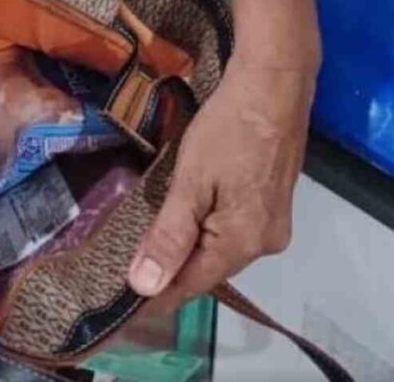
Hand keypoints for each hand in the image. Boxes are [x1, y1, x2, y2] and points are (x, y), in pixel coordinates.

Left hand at [128, 54, 318, 315]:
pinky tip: (182, 226)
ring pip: (220, 251)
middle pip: (208, 270)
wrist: (273, 85)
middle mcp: (266, 243)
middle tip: (123, 275)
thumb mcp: (190, 182)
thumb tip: (144, 287)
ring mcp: (274, 224)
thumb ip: (169, 236)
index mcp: (244, 243)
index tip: (120, 308)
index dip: (155, 297)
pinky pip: (232, 232)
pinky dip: (205, 233)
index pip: (191, 285)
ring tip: (145, 254)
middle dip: (169, 274)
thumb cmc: (228, 130)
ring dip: (186, 252)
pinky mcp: (274, 204)